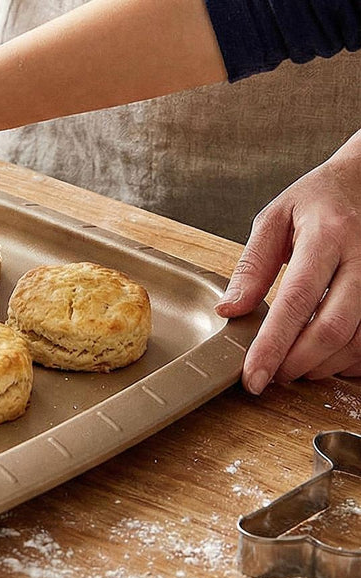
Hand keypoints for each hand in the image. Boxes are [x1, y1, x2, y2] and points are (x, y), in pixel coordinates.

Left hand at [217, 130, 360, 391]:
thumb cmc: (318, 200)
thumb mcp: (275, 219)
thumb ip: (252, 267)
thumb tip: (229, 312)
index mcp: (326, 236)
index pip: (296, 301)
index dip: (273, 345)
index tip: (252, 377)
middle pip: (334, 328)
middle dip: (298, 362)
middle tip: (273, 376)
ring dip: (325, 366)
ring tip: (296, 367)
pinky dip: (353, 360)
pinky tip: (329, 358)